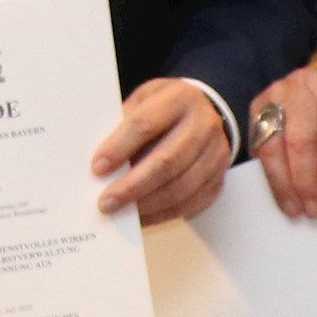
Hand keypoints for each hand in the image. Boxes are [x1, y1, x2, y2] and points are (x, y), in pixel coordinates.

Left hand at [93, 78, 232, 223]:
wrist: (205, 111)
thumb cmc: (164, 108)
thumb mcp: (143, 100)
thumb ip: (123, 125)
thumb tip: (100, 164)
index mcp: (180, 99)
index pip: (146, 125)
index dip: (119, 148)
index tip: (97, 168)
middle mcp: (204, 125)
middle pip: (167, 161)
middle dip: (132, 186)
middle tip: (105, 202)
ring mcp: (216, 154)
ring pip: (181, 187)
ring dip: (147, 204)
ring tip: (120, 213)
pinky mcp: (219, 178)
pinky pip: (192, 203)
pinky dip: (163, 214)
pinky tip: (142, 217)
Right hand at [250, 65, 316, 218]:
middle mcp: (303, 86)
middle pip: (300, 141)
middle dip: (306, 182)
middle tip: (314, 210)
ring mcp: (276, 95)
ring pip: (273, 147)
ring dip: (283, 184)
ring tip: (295, 209)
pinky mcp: (258, 107)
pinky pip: (259, 147)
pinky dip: (269, 173)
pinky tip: (280, 192)